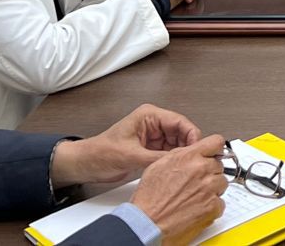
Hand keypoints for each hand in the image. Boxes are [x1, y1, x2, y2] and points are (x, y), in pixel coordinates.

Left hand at [51, 104, 202, 186]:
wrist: (86, 165)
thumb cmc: (101, 153)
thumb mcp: (131, 156)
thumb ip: (157, 158)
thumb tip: (179, 161)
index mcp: (149, 116)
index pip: (180, 122)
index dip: (192, 135)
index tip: (198, 149)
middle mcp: (154, 124)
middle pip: (182, 133)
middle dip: (188, 146)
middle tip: (194, 160)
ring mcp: (154, 137)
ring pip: (178, 144)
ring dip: (181, 155)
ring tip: (186, 166)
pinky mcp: (151, 149)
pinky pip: (170, 153)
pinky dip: (174, 161)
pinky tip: (176, 169)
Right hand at [129, 136, 228, 245]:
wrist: (148, 223)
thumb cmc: (149, 199)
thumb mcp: (159, 165)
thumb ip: (181, 155)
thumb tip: (191, 153)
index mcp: (189, 157)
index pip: (216, 142)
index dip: (215, 149)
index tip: (215, 154)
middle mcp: (202, 170)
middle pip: (219, 165)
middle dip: (210, 173)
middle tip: (195, 183)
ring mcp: (209, 188)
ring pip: (222, 184)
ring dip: (212, 190)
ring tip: (194, 197)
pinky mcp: (213, 207)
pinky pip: (220, 203)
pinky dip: (212, 207)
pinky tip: (196, 209)